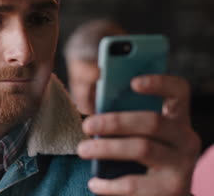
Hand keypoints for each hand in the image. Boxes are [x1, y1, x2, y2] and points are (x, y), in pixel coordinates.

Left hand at [77, 75, 200, 195]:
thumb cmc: (141, 159)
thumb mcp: (136, 135)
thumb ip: (121, 116)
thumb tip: (92, 96)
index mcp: (176, 118)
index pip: (178, 91)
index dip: (159, 83)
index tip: (133, 82)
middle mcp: (185, 138)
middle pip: (152, 122)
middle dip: (115, 121)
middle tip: (86, 124)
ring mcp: (182, 164)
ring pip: (142, 148)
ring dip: (107, 148)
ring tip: (82, 150)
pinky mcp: (173, 189)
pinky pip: (135, 184)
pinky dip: (109, 184)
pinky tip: (94, 183)